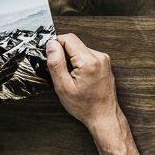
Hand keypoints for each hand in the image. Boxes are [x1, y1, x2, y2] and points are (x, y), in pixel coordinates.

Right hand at [46, 34, 145, 154]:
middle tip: (60, 72)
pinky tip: (79, 77)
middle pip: (74, 43)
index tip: (50, 56)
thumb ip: (56, 63)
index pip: (68, 38)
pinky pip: (87, 55)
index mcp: (89, 61)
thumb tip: (51, 44)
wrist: (103, 116)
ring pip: (80, 49)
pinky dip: (79, 62)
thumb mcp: (63, 87)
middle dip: (63, 53)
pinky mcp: (104, 62)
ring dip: (71, 59)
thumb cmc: (84, 106)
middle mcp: (99, 56)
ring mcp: (103, 58)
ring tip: (71, 77)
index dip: (55, 44)